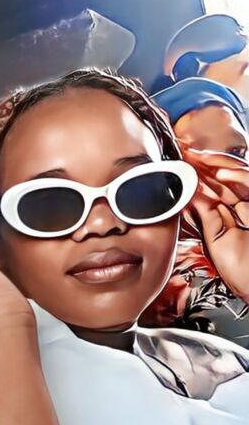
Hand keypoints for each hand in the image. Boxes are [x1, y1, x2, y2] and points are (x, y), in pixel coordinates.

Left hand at [183, 147, 248, 300]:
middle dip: (205, 165)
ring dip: (217, 164)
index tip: (181, 165)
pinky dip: (238, 175)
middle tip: (185, 153)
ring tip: (197, 157)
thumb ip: (204, 216)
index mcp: (231, 216)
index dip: (198, 177)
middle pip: (225, 179)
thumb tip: (187, 195)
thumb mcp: (215, 240)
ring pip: (238, 176)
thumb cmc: (242, 271)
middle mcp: (245, 207)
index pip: (214, 190)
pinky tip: (220, 173)